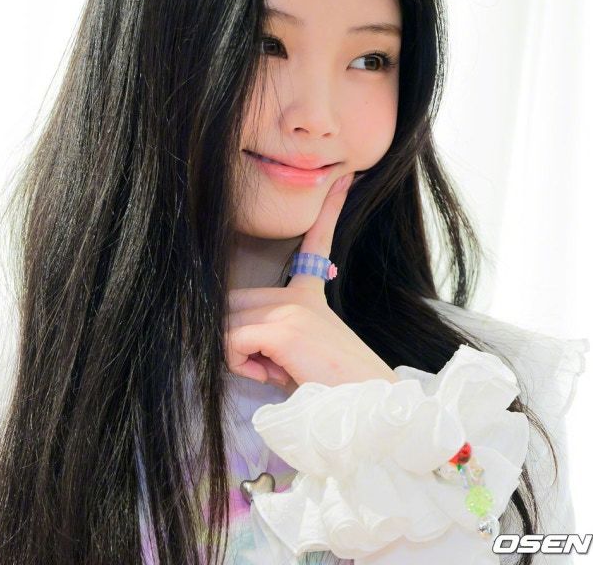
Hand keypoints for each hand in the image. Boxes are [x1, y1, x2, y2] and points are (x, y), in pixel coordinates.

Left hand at [225, 171, 397, 394]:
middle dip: (235, 337)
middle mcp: (299, 292)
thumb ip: (269, 334)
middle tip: (268, 365)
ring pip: (225, 322)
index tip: (344, 180)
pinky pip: (230, 341)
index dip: (330, 210)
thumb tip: (229, 338)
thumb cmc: (331, 390)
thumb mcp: (297, 354)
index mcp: (310, 293)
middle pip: (233, 300)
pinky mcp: (283, 326)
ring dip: (236, 354)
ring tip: (273, 371)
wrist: (367, 411)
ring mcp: (291, 306)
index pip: (317, 242)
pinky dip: (239, 364)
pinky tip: (269, 374)